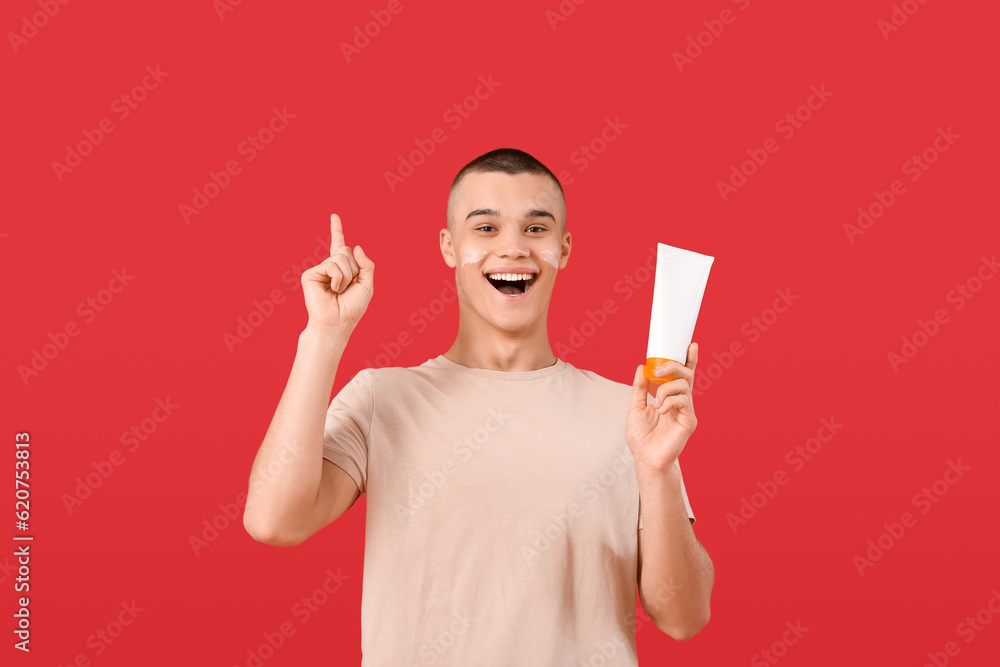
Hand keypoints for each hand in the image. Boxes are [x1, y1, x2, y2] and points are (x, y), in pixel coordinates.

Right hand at [300, 213, 374, 332]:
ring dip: (347, 276)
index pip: (339, 245)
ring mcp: (319, 270)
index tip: (334, 216)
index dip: (337, 230)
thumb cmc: (351, 308)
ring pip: (341, 257)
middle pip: (346, 251)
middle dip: (354, 269)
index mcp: (342, 269)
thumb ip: (366, 264)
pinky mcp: (310, 274)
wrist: (337, 323)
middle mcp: (329, 267)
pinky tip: (332, 290)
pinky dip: (338, 278)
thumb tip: (355, 246)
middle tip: (346, 287)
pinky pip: (332, 265)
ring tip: (339, 291)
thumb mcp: (367, 285)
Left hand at [625, 342, 699, 476]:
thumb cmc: (641, 436)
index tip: (690, 345)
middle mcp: (681, 401)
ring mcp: (686, 411)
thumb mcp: (635, 406)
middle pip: (686, 375)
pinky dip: (670, 401)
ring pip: (684, 386)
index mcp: (670, 397)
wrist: (645, 458)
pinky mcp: (689, 420)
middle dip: (674, 366)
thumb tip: (640, 367)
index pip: (682, 375)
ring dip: (666, 389)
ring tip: (656, 403)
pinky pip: (684, 401)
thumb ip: (639, 388)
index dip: (689, 360)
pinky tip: (661, 411)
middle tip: (657, 372)